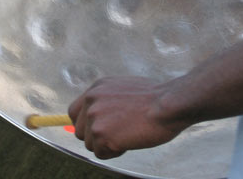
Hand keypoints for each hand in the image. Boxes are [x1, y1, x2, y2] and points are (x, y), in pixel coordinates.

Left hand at [67, 76, 187, 158]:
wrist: (168, 104)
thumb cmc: (155, 98)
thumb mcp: (124, 88)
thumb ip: (107, 100)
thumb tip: (99, 117)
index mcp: (96, 88)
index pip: (74, 112)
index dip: (85, 125)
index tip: (98, 130)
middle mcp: (91, 100)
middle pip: (80, 131)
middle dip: (96, 137)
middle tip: (118, 134)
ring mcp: (95, 118)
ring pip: (90, 144)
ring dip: (107, 145)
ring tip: (128, 134)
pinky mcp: (102, 135)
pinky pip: (101, 153)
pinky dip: (114, 152)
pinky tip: (130, 141)